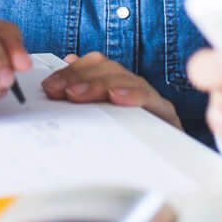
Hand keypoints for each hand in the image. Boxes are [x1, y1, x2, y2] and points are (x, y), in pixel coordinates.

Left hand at [41, 51, 181, 129]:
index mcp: (118, 83)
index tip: (50, 86)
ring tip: (78, 94)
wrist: (170, 159)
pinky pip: (151, 100)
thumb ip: (84, 93)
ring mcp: (151, 98)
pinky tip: (117, 97)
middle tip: (59, 91)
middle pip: (109, 69)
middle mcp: (134, 86)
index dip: (72, 71)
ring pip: (126, 79)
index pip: (95, 64)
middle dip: (80, 77)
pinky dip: (133, 95)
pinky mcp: (166, 113)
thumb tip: (67, 62)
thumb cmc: (133, 136)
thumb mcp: (101, 117)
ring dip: (100, 84)